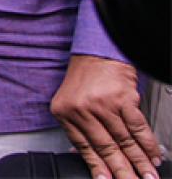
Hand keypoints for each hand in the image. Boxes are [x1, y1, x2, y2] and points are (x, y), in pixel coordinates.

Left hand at [51, 54, 161, 178]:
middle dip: (122, 171)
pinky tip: (153, 155)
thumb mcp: (69, 102)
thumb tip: (89, 157)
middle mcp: (82, 109)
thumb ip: (78, 128)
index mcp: (64, 112)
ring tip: (147, 176)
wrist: (98, 52)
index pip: (83, 147)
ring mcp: (102, 104)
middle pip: (106, 148)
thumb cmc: (84, 77)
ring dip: (139, 162)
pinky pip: (138, 128)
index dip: (98, 167)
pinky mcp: (122, 99)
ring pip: (124, 141)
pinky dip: (148, 144)